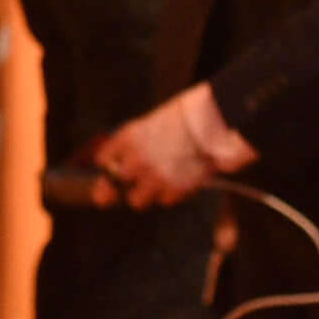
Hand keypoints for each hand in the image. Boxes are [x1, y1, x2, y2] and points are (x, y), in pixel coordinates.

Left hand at [93, 83, 256, 207]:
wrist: (214, 123)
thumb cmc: (188, 117)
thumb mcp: (154, 121)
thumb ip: (137, 143)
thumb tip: (127, 163)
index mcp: (127, 137)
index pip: (103, 159)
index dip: (110, 163)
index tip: (116, 164)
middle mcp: (135, 160)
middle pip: (113, 186)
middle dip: (125, 183)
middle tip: (140, 178)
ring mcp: (153, 177)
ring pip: (136, 201)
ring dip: (146, 194)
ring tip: (162, 181)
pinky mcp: (173, 190)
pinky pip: (165, 200)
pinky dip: (173, 193)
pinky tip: (183, 178)